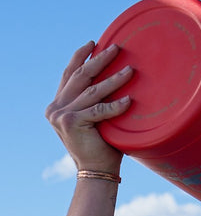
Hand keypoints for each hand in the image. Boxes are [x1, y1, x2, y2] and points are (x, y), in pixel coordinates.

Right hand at [46, 41, 132, 173]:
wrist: (96, 172)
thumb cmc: (101, 146)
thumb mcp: (93, 120)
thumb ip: (93, 102)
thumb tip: (112, 77)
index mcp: (57, 105)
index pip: (69, 75)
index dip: (80, 57)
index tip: (93, 43)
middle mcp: (56, 108)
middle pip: (79, 77)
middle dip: (99, 60)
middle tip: (116, 48)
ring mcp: (62, 115)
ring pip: (92, 91)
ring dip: (113, 79)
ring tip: (130, 70)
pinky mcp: (72, 122)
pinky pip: (100, 110)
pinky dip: (115, 105)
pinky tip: (129, 101)